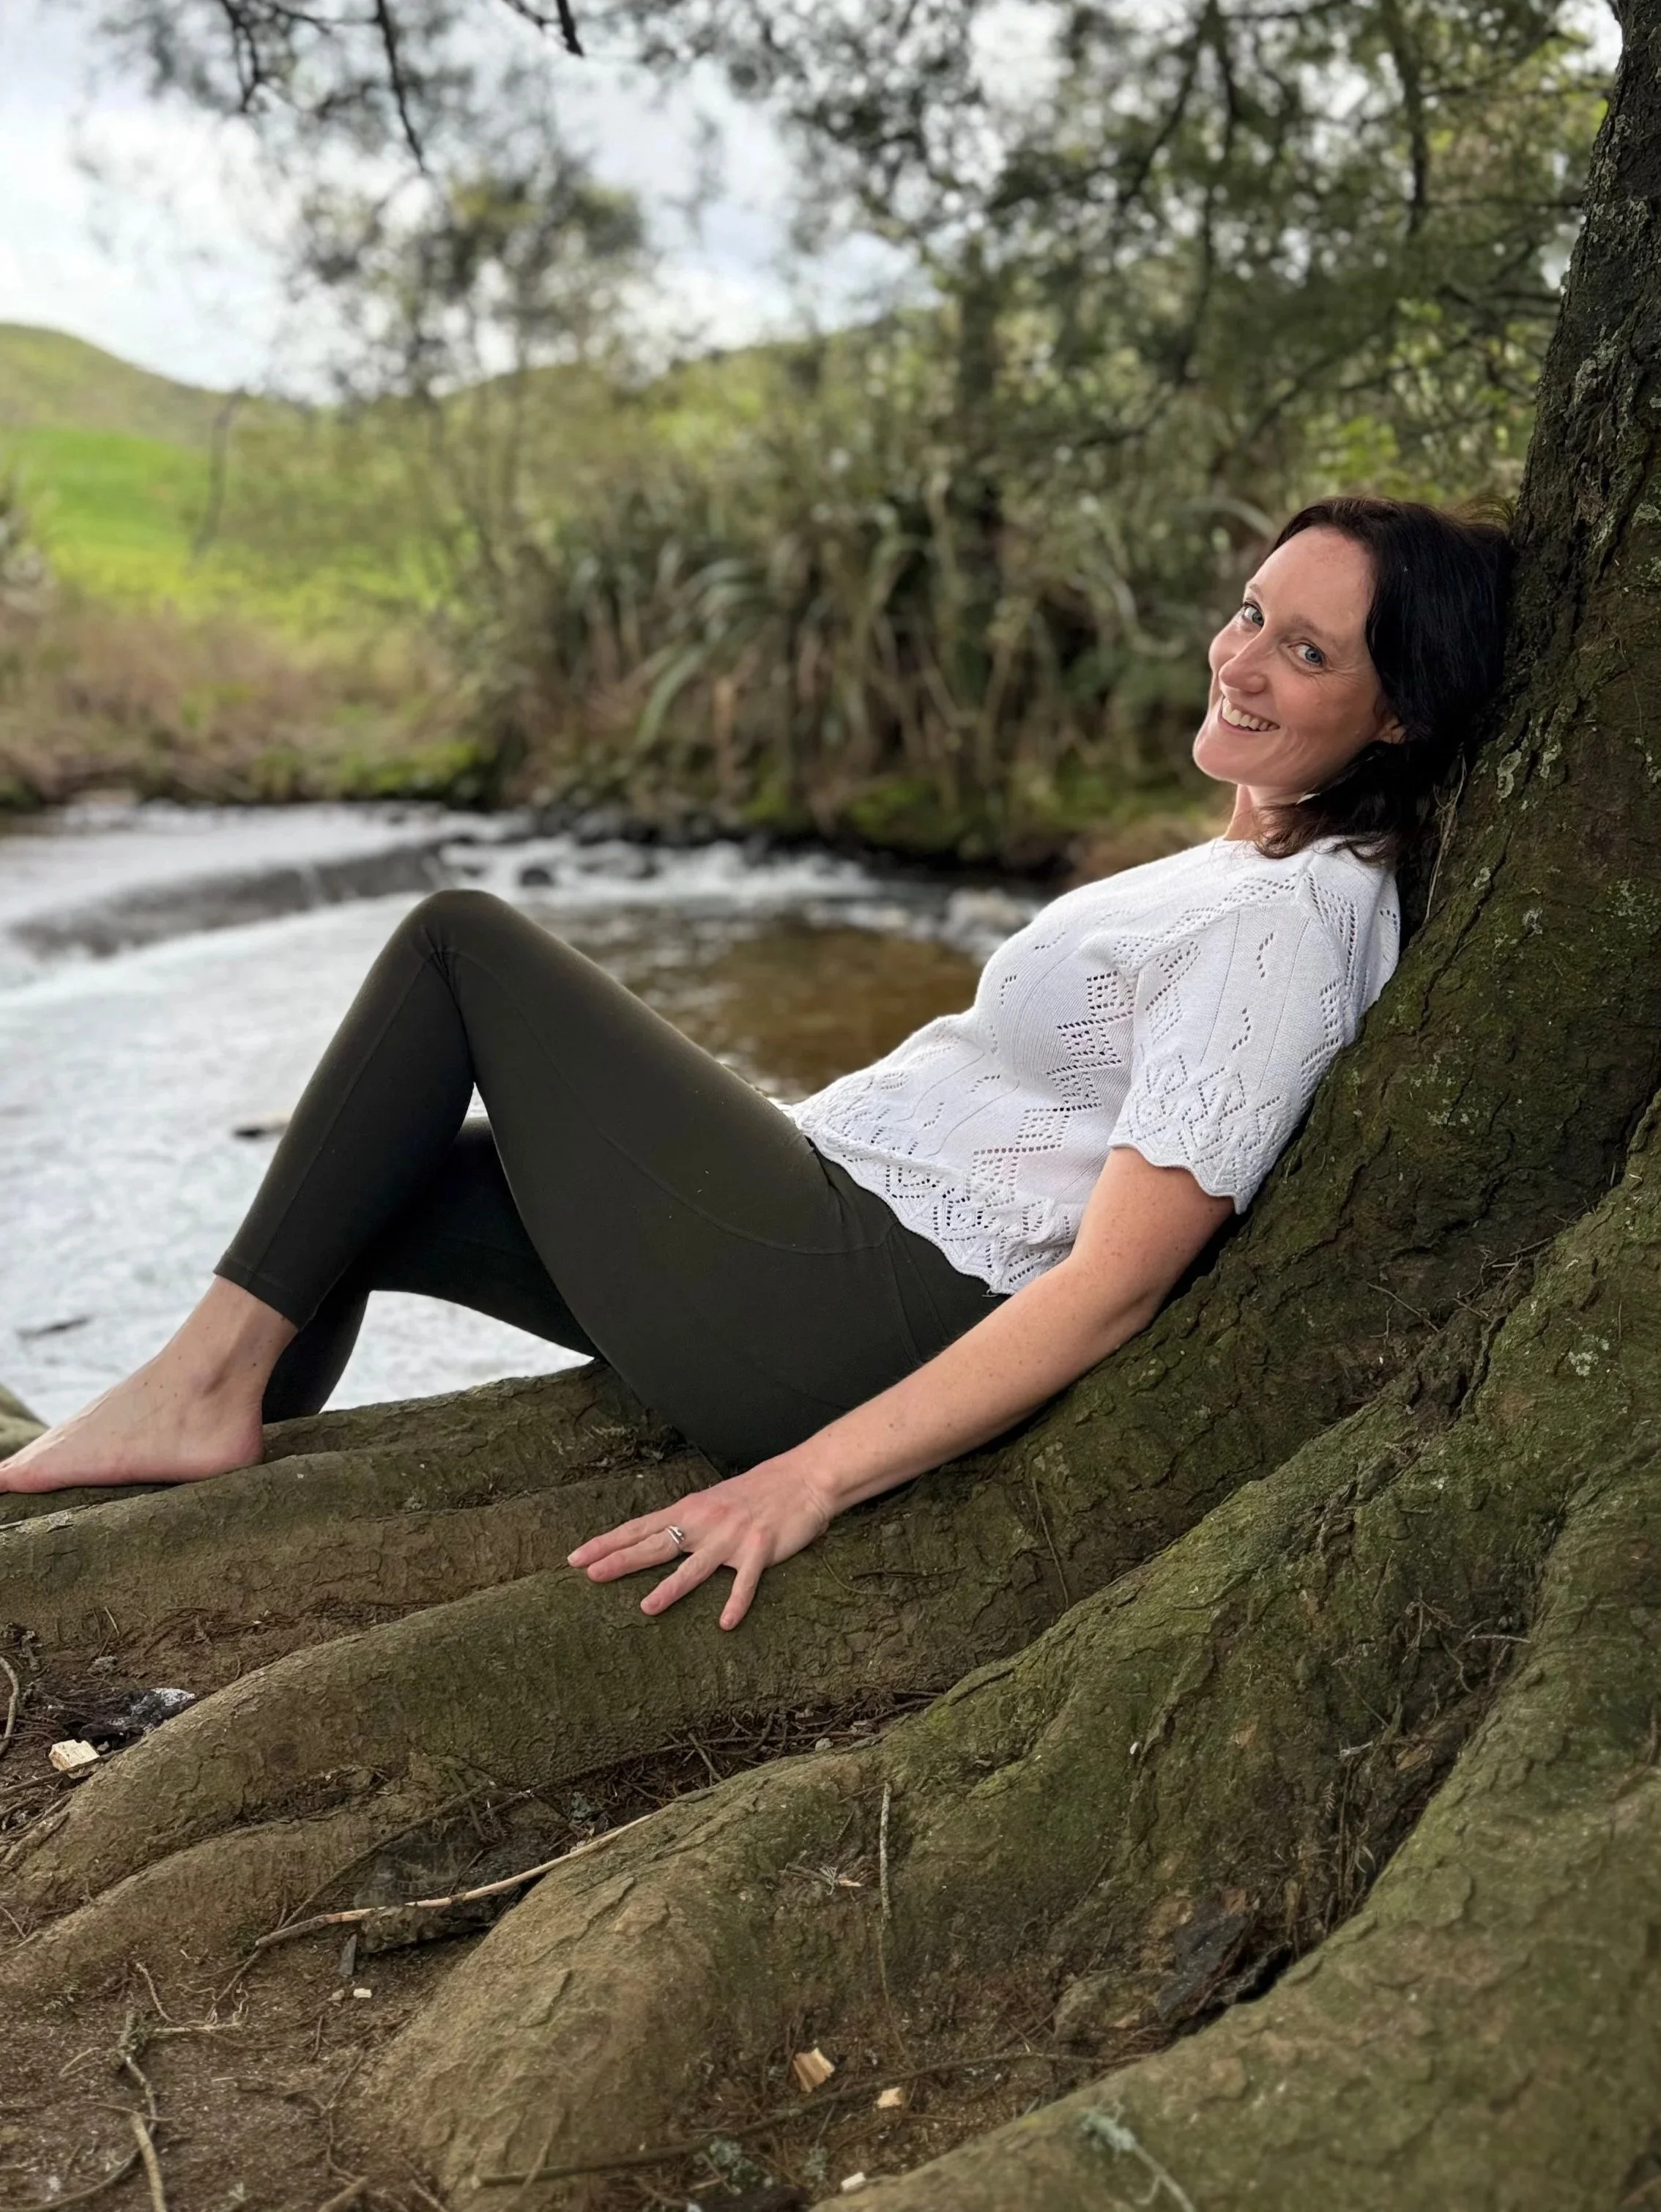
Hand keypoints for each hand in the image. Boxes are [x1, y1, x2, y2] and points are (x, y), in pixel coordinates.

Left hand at [567, 1454, 835, 1629]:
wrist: (803, 1479)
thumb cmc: (759, 1491)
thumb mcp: (716, 1501)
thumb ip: (691, 1520)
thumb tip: (662, 1537)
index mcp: (691, 1509)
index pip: (640, 1527)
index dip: (607, 1542)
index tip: (576, 1557)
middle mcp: (705, 1522)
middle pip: (656, 1544)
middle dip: (620, 1560)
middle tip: (589, 1575)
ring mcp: (732, 1537)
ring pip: (694, 1567)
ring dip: (670, 1588)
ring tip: (647, 1608)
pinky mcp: (761, 1549)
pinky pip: (746, 1582)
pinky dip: (736, 1603)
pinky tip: (726, 1624)